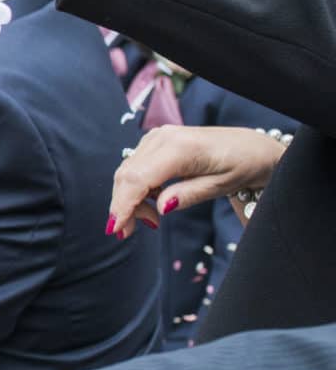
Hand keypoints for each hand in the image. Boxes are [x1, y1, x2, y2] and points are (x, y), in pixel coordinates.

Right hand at [107, 125, 287, 236]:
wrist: (253, 146)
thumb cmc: (243, 165)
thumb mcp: (222, 185)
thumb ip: (189, 195)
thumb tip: (160, 208)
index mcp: (181, 148)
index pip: (137, 179)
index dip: (122, 205)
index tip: (116, 229)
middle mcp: (164, 138)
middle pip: (127, 176)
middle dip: (123, 206)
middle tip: (131, 232)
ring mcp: (158, 137)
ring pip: (127, 172)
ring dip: (129, 198)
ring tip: (151, 219)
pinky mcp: (157, 141)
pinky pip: (136, 166)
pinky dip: (137, 187)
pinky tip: (153, 200)